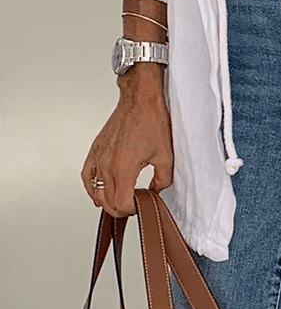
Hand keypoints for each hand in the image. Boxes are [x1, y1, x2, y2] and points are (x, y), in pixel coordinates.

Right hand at [81, 75, 173, 217]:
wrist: (140, 99)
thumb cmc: (151, 120)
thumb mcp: (166, 155)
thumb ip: (162, 179)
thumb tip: (156, 191)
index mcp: (123, 170)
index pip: (121, 205)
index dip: (133, 210)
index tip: (141, 206)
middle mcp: (107, 166)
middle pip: (107, 202)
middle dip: (121, 208)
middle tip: (134, 205)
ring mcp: (99, 158)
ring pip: (95, 192)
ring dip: (107, 201)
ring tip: (120, 200)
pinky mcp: (96, 149)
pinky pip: (86, 176)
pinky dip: (91, 187)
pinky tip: (98, 189)